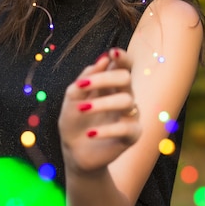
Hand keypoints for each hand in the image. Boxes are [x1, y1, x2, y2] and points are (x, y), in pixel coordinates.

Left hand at [58, 47, 141, 173]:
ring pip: (127, 100)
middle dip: (104, 78)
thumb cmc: (73, 122)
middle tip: (82, 85)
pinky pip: (126, 127)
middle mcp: (124, 96)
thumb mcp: (71, 100)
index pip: (124, 65)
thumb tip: (102, 60)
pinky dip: (107, 129)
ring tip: (81, 110)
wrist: (74, 153)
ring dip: (101, 103)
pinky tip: (90, 133)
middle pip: (125, 77)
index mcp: (110, 85)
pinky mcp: (132, 135)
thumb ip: (83, 80)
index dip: (122, 57)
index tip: (112, 52)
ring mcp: (130, 115)